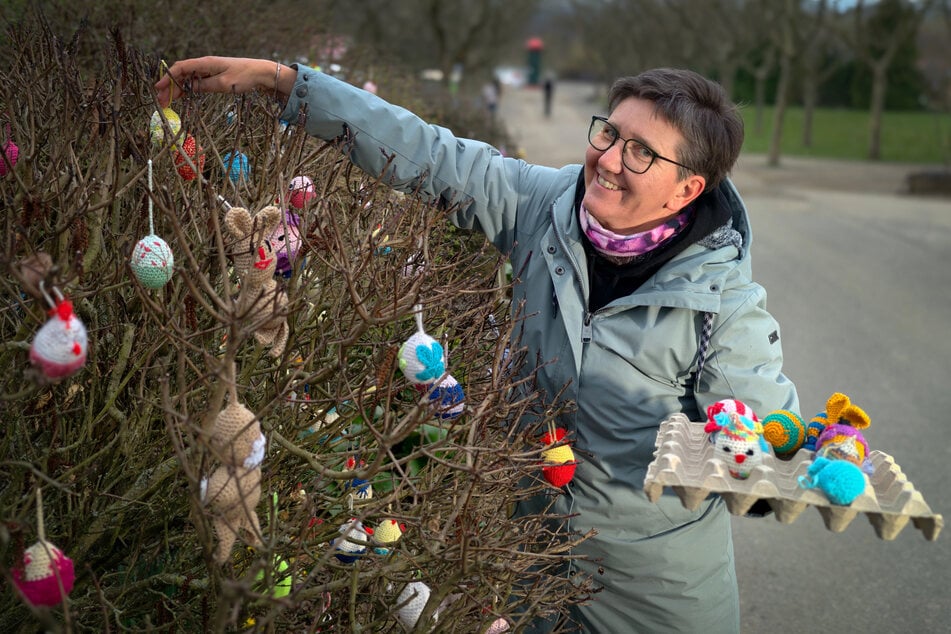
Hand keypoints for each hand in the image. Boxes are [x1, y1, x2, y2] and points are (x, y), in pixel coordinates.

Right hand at [154, 56, 294, 107]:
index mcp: (205, 63)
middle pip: (181, 75)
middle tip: (161, 101)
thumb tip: (188, 89)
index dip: (168, 78)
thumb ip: (204, 86)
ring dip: (177, 90)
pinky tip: (181, 98)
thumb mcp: (224, 84)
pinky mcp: (214, 77)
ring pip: (187, 80)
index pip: (181, 68)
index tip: (158, 89)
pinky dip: (187, 90)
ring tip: (168, 102)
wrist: (261, 74)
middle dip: (170, 87)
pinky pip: (196, 83)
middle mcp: (205, 65)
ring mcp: (209, 71)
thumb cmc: (245, 77)